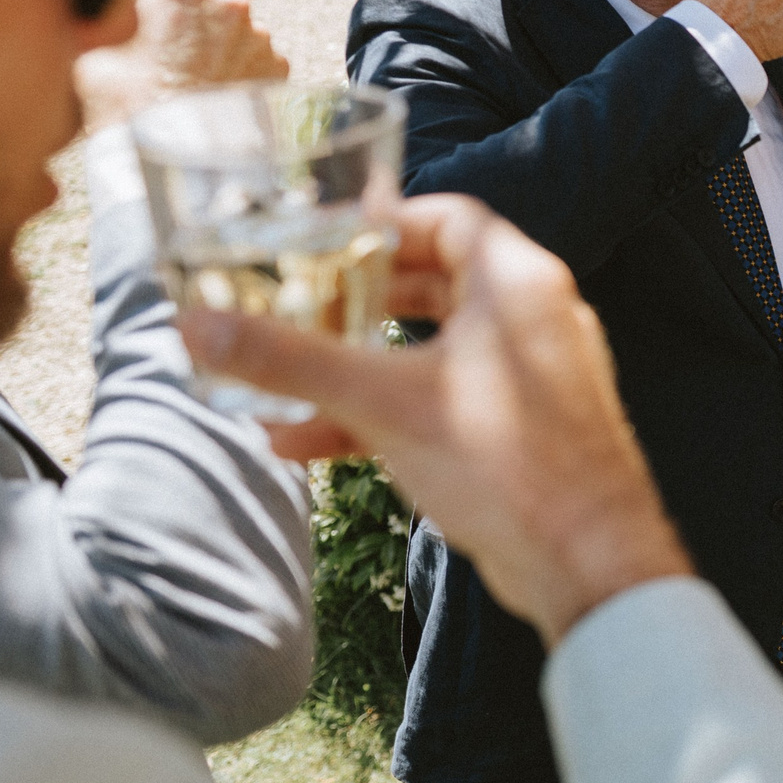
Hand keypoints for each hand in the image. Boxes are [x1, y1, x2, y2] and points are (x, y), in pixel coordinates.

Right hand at [76, 0, 287, 131]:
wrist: (169, 158)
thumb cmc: (121, 102)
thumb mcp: (95, 40)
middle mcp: (231, 3)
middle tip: (192, 8)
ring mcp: (260, 36)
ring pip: (251, 14)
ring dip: (230, 25)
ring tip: (196, 58)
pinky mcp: (277, 66)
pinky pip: (264, 49)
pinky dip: (244, 58)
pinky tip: (215, 81)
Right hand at [179, 195, 694, 645]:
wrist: (588, 563)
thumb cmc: (505, 464)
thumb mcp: (381, 402)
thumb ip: (288, 361)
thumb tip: (195, 325)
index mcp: (518, 283)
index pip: (447, 218)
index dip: (381, 221)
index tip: (320, 236)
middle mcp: (534, 318)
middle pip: (434, 281)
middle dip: (355, 296)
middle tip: (291, 301)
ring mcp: (532, 376)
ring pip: (430, 350)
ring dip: (356, 365)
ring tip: (279, 379)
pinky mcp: (522, 430)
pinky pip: (442, 402)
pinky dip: (382, 412)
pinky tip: (302, 443)